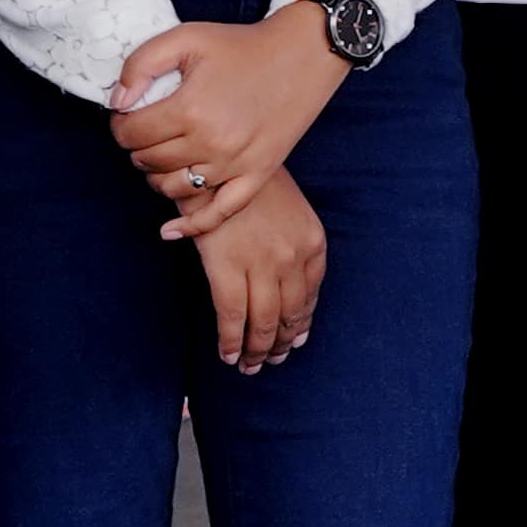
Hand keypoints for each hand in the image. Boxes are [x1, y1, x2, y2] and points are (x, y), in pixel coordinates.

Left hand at [111, 9, 348, 238]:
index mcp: (190, 109)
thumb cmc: (242, 45)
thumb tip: (118, 102)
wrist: (302, 54)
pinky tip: (169, 231)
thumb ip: (141, 65)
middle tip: (145, 130)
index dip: (120, 124)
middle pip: (149, 161)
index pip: (131, 133)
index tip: (127, 115)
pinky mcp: (257, 175)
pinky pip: (220, 213)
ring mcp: (235, 164)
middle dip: (137, 147)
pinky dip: (192, 226)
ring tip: (160, 157)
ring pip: (174, 188)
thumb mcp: (185, 37)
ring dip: (157, 177)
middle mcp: (211, 143)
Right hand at [190, 175, 326, 376]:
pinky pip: (233, 316)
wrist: (214, 161)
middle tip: (271, 360)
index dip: (302, 323)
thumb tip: (290, 293)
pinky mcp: (227, 267)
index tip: (295, 340)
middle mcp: (293, 257)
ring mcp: (262, 264)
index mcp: (312, 242)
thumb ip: (293, 247)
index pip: (311, 295)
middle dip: (280, 343)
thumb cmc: (246, 184)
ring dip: (257, 350)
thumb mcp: (288, 210)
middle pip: (290, 314)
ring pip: (264, 322)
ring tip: (250, 365)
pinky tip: (228, 355)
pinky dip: (231, 341)